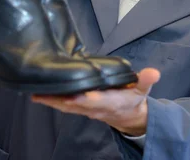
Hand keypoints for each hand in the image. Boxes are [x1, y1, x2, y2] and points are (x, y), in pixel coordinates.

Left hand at [31, 68, 160, 136]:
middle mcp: (96, 108)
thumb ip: (146, 81)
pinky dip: (52, 101)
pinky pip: (64, 106)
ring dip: (51, 101)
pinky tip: (39, 95)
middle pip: (75, 105)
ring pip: (66, 107)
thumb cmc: (133, 99)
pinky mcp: (80, 107)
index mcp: (111, 102)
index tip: (77, 95)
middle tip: (43, 94)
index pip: (98, 101)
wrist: (129, 117)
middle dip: (60, 101)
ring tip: (36, 94)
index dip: (88, 99)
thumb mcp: (143, 90)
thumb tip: (154, 72)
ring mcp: (86, 109)